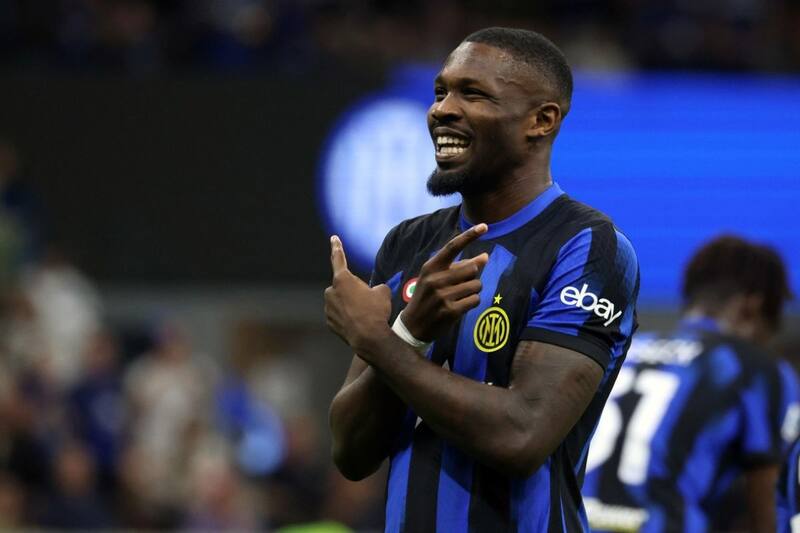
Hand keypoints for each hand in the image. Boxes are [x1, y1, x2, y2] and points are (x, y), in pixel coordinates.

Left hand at [324, 235, 391, 348]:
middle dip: (353, 290)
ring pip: (341, 302)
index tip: (333, 238)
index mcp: (343, 279)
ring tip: (365, 315)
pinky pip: (339, 316)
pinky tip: (358, 324)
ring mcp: (328, 308)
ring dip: (350, 305)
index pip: (338, 259)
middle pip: (343, 286)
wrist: (370, 338)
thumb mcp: (383, 292)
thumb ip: (376, 287)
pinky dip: (347, 318)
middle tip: (367, 301)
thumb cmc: (376, 311)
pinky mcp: (329, 322)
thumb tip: (376, 291)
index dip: (337, 247)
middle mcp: (331, 292)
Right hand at [402, 224, 488, 340]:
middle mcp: (435, 279)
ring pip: (476, 285)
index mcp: (431, 267)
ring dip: (473, 290)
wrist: (413, 325)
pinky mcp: (450, 311)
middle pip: (472, 269)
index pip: (453, 246)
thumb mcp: (437, 278)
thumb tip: (485, 256)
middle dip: (473, 277)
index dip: (470, 235)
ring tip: (459, 297)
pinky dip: (472, 302)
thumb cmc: (428, 297)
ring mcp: (442, 296)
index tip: (484, 226)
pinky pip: (475, 300)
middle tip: (462, 286)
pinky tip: (461, 306)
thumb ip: (460, 266)